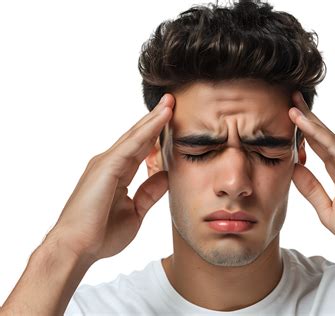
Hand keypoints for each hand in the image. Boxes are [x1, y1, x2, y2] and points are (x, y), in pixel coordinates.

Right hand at [45, 94, 173, 262]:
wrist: (77, 249)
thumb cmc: (100, 235)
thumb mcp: (135, 211)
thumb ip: (150, 192)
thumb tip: (166, 176)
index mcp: (117, 174)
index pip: (142, 150)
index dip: (157, 136)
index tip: (173, 123)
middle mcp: (110, 164)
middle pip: (139, 137)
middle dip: (156, 120)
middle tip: (172, 102)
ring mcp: (106, 163)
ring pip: (136, 136)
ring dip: (154, 118)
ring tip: (170, 102)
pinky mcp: (106, 167)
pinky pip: (132, 145)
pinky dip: (148, 130)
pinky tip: (162, 118)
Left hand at [288, 91, 334, 252]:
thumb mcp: (326, 209)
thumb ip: (310, 189)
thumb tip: (293, 169)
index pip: (314, 146)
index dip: (299, 133)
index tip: (281, 121)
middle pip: (318, 134)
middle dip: (303, 117)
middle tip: (287, 98)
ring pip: (324, 135)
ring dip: (307, 118)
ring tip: (291, 101)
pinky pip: (332, 145)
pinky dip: (316, 132)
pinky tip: (302, 121)